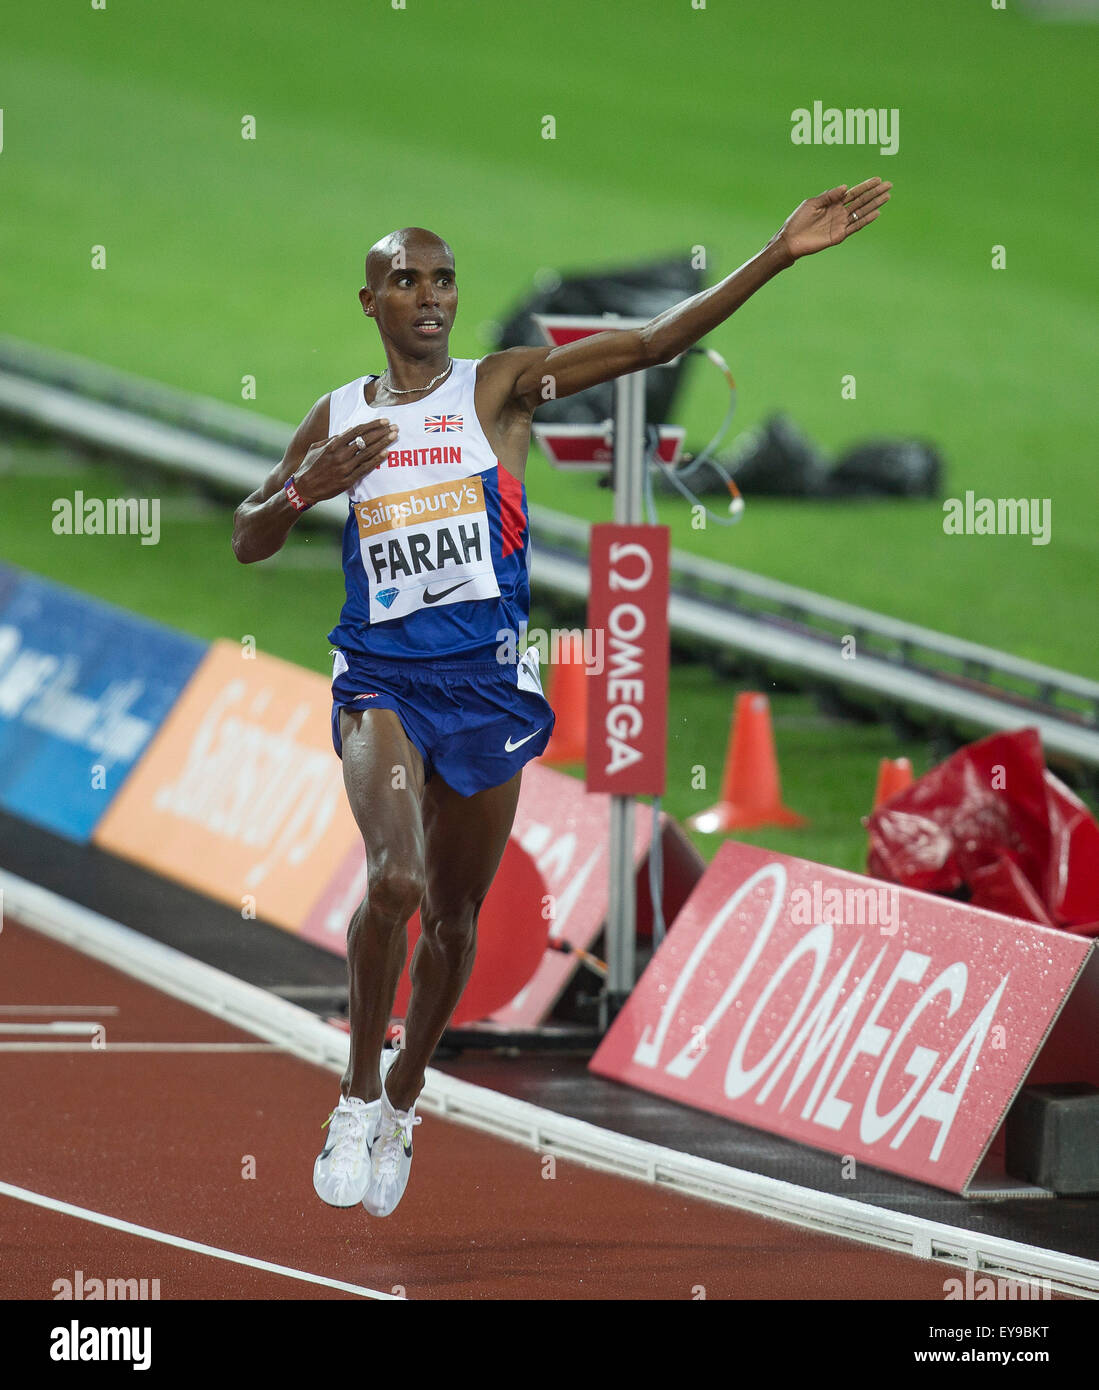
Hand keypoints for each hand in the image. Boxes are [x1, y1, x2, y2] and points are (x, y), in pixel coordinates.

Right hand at [295, 420, 397, 502]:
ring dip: (383, 443)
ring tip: (394, 436)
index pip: (357, 431)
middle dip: (381, 432)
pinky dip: (376, 460)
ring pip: (368, 453)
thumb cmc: (309, 466)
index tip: (384, 421)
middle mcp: (340, 455)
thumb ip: (332, 439)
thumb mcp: (316, 447)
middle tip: (395, 426)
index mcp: (332, 444)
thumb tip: (348, 431)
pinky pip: (365, 468)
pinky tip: (386, 453)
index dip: (372, 425)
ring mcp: (344, 468)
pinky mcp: (348, 480)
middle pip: (366, 440)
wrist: (303, 488)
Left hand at [776, 177, 891, 260]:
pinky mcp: (838, 236)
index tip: (878, 179)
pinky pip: (855, 226)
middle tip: (889, 185)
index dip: (866, 186)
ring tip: (887, 197)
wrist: (790, 240)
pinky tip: (876, 213)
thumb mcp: (813, 203)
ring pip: (861, 212)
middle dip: (875, 193)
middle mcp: (839, 213)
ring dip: (874, 205)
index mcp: (833, 203)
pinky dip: (866, 220)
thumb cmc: (798, 220)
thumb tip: (846, 187)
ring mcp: (840, 224)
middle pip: (861, 201)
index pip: (853, 193)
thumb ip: (829, 195)